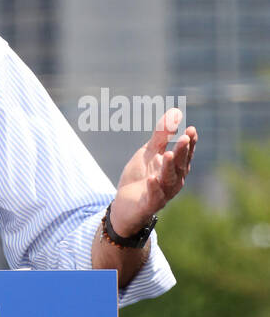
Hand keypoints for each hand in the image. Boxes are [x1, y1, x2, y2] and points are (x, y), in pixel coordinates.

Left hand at [110, 108, 196, 237]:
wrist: (124, 204)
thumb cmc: (141, 176)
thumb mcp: (149, 151)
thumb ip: (162, 134)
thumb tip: (176, 111)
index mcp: (174, 168)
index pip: (184, 154)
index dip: (189, 143)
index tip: (191, 129)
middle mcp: (173, 181)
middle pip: (179, 166)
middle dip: (181, 152)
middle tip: (184, 138)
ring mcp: (162, 194)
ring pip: (169, 180)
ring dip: (168, 167)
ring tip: (167, 154)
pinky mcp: (149, 205)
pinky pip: (154, 197)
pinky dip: (154, 188)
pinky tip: (151, 179)